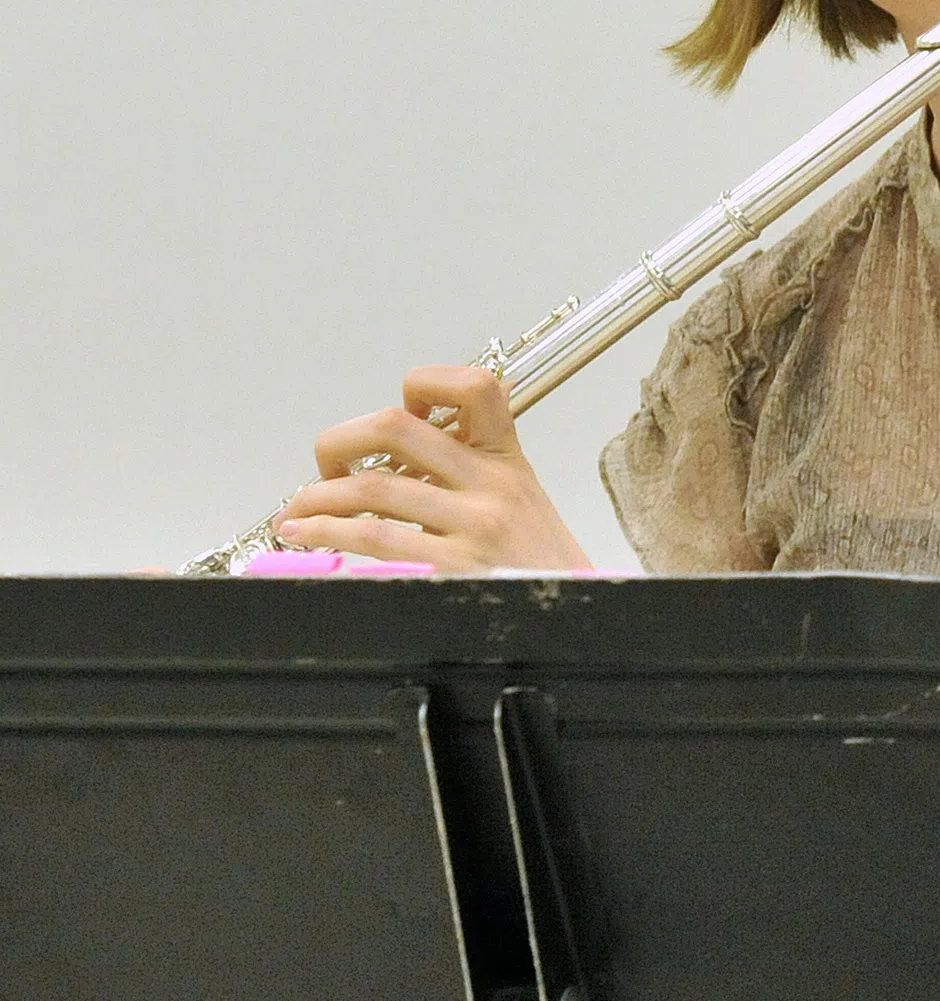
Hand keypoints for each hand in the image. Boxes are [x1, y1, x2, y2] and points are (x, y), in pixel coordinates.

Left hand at [279, 365, 594, 572]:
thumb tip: (413, 447)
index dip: (426, 384)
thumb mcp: (524, 500)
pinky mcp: (452, 567)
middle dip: (339, 444)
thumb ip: (475, 468)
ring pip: (371, 487)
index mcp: (507, 461)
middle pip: (396, 428)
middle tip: (328, 467)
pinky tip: (308, 534)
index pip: (475, 387)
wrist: (581, 616)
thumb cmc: (541, 565)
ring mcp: (472, 526)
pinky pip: (374, 538)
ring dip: (315, 496)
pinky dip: (325, 531)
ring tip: (298, 511)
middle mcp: (490, 486)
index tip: (403, 408)